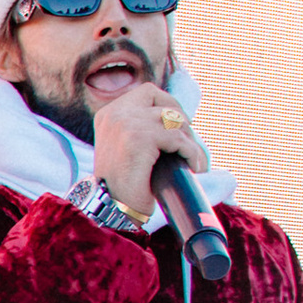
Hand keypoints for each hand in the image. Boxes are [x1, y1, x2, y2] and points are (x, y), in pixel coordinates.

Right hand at [91, 76, 205, 225]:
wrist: (113, 209)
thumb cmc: (123, 185)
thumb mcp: (126, 148)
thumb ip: (141, 128)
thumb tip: (177, 118)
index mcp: (108, 114)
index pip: (146, 93)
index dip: (168, 106)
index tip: (178, 128)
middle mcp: (115, 113)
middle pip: (160, 97)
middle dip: (180, 117)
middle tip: (188, 143)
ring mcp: (127, 122)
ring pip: (174, 119)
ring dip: (189, 140)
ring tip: (193, 159)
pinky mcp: (141, 137)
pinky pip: (179, 139)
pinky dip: (192, 153)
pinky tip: (194, 167)